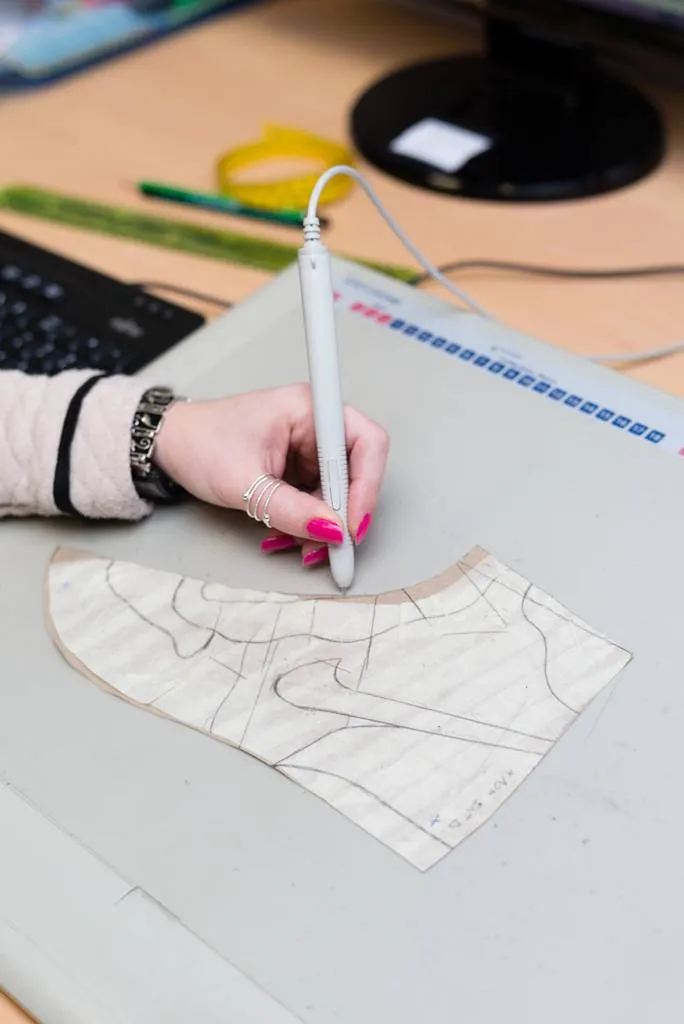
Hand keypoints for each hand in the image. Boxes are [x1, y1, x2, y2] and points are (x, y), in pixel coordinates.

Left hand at [153, 384, 388, 566]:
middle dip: (343, 513)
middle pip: (356, 471)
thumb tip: (332, 532)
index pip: (366, 442)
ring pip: (338, 491)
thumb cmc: (199, 444)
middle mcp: (314, 424)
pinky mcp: (298, 466)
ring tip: (302, 547)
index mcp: (307, 408)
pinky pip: (318, 498)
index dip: (367, 486)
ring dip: (324, 524)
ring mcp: (307, 446)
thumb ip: (291, 510)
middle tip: (331, 548)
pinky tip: (290, 536)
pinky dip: (309, 521)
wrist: (169, 445)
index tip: (352, 525)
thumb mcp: (245, 483)